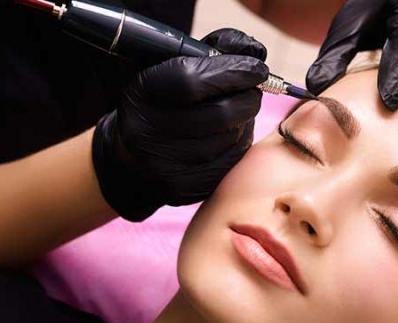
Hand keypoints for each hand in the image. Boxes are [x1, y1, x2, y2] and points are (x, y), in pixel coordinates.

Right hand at [92, 28, 268, 220]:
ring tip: (241, 108)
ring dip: (246, 119)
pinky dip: (240, 142)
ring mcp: (166, 167)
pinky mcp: (186, 189)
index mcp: (142, 95)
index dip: (232, 71)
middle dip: (248, 96)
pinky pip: (231, 162)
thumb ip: (214, 49)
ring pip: (230, 138)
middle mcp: (149, 134)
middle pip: (220, 113)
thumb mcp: (172, 66)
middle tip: (255, 88)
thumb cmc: (161, 102)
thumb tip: (255, 50)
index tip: (257, 68)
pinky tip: (234, 131)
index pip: (193, 80)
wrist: (131, 159)